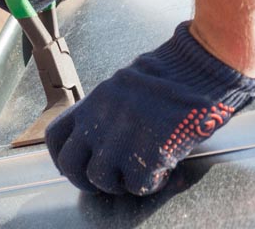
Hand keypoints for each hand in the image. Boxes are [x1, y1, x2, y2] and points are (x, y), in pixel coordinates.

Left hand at [45, 22, 254, 195]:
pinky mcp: (146, 155)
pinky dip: (149, 184)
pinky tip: (161, 172)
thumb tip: (99, 136)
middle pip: (70, 165)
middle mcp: (98, 122)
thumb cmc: (169, 74)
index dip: (62, 156)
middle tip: (103, 183)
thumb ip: (106, 111)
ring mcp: (120, 140)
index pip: (56, 136)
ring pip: (101, 180)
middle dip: (84, 180)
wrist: (198, 69)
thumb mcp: (123, 86)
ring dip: (119, 183)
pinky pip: (137, 185)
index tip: (74, 165)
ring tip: (139, 173)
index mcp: (92, 103)